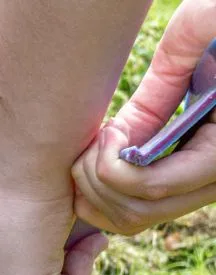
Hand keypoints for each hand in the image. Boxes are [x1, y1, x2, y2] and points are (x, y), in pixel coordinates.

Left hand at [73, 2, 215, 233]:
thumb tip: (179, 50)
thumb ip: (188, 44)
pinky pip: (127, 215)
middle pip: (134, 212)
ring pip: (127, 220)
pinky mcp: (171, 190)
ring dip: (94, 189)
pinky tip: (101, 155)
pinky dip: (98, 194)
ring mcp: (191, 191)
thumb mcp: (209, 30)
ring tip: (99, 145)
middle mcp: (211, 181)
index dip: (112, 167)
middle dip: (96, 179)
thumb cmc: (215, 39)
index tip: (109, 130)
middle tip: (98, 138)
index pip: (152, 187)